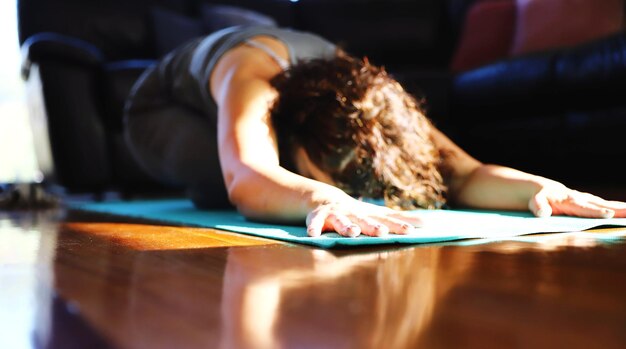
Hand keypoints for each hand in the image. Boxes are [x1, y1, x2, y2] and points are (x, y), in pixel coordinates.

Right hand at [306, 200, 421, 236]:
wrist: (325, 200)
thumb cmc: (357, 213)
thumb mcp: (376, 215)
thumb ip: (397, 219)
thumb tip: (426, 222)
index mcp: (369, 215)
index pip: (387, 220)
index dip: (397, 225)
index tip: (411, 231)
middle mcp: (354, 213)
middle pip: (365, 221)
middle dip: (372, 226)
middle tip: (381, 232)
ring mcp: (336, 213)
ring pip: (341, 220)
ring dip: (346, 226)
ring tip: (352, 232)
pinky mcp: (319, 215)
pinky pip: (315, 221)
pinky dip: (314, 226)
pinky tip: (312, 235)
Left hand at [529, 182, 625, 217]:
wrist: (539, 189)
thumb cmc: (536, 198)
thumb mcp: (534, 202)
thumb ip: (539, 207)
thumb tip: (542, 213)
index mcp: (568, 202)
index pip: (583, 208)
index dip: (595, 212)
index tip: (609, 214)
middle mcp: (579, 199)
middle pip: (599, 205)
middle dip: (616, 209)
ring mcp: (584, 199)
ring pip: (603, 203)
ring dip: (619, 207)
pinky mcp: (586, 201)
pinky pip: (601, 204)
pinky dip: (613, 206)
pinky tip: (623, 210)